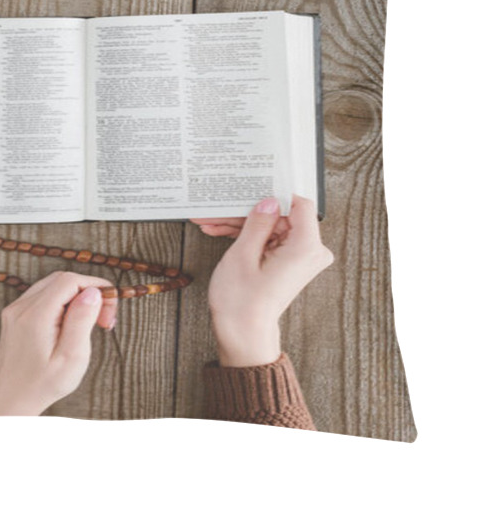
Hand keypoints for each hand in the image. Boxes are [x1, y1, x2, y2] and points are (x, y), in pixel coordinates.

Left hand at [0, 270, 117, 415]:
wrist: (9, 399)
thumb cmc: (43, 385)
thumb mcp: (70, 358)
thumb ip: (81, 321)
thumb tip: (93, 291)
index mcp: (36, 316)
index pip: (70, 281)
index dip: (95, 286)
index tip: (110, 308)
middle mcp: (21, 307)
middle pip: (62, 279)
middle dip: (88, 291)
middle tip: (104, 319)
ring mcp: (15, 308)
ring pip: (52, 285)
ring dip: (76, 296)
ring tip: (91, 322)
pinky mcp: (14, 313)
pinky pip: (42, 294)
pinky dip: (62, 301)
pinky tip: (71, 322)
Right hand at [190, 195, 333, 366]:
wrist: (242, 334)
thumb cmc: (242, 301)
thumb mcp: (243, 254)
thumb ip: (257, 222)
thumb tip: (268, 200)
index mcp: (305, 247)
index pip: (300, 203)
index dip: (274, 194)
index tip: (251, 187)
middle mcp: (310, 252)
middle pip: (281, 216)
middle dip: (246, 212)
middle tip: (218, 210)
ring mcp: (300, 258)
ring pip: (271, 227)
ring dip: (241, 224)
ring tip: (211, 223)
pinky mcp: (289, 263)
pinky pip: (269, 240)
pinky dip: (246, 236)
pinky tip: (219, 231)